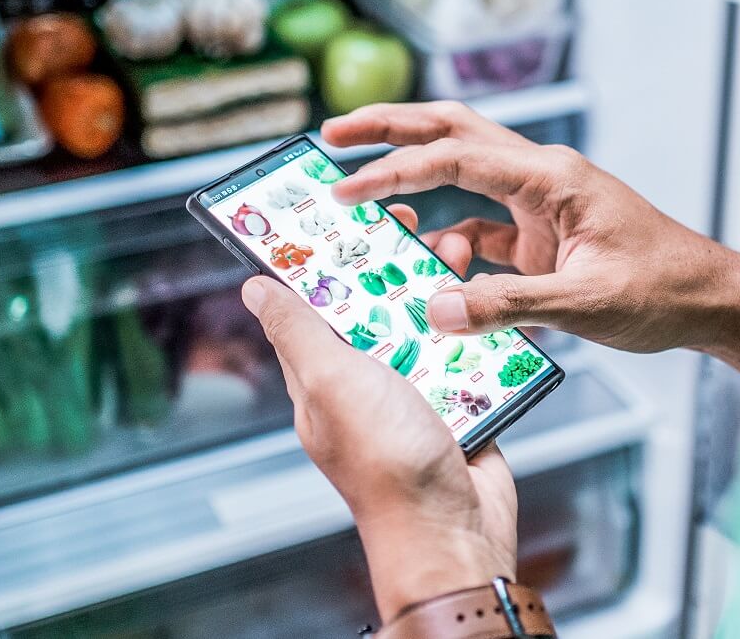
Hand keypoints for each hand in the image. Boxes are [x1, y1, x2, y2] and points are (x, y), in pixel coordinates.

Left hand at [240, 204, 515, 621]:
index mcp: (321, 378)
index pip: (311, 302)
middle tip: (413, 218)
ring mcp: (413, 393)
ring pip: (424, 322)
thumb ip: (298, 331)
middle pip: (373, 303)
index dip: (322, 255)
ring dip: (439, 285)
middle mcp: (364, 382)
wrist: (456, 530)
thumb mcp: (331, 382)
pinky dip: (476, 326)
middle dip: (392, 259)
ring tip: (459, 248)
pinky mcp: (459, 404)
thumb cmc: (386, 463)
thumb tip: (253, 286)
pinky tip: (485, 296)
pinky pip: (466, 352)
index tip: (341, 210)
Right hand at [322, 102, 739, 382]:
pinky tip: (423, 258)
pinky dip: (446, 236)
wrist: (709, 300)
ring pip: (462, 171)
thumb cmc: (662, 291)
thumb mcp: (584, 303)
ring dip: (412, 174)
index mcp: (552, 177)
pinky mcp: (542, 234)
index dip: (395, 169)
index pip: (457, 158)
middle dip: (390, 128)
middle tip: (330, 134)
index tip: (345, 190)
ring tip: (357, 185)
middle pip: (452, 131)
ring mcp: (541, 202)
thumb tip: (436, 309)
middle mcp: (541, 176)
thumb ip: (508, 305)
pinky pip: (480, 225)